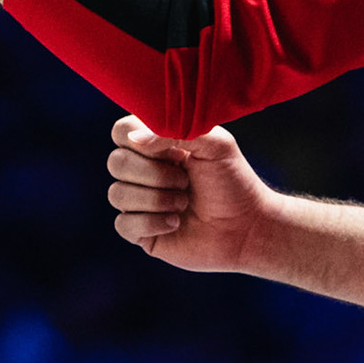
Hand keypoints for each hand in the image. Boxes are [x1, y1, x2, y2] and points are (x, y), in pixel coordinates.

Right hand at [106, 115, 277, 274]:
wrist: (247, 225)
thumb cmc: (233, 180)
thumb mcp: (216, 144)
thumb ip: (177, 131)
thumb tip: (134, 140)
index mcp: (156, 143)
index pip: (122, 131)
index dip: (140, 140)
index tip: (174, 151)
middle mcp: (142, 170)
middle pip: (116, 163)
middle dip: (154, 174)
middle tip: (185, 180)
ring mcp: (139, 202)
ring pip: (117, 194)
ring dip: (156, 200)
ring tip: (184, 203)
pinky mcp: (141, 232)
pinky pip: (123, 225)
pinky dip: (152, 223)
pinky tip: (175, 223)